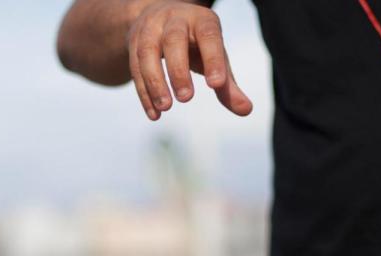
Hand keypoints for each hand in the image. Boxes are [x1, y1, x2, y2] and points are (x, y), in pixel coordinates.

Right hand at [128, 0, 252, 119]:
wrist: (160, 17)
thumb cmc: (196, 43)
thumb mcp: (214, 57)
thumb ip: (227, 84)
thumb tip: (246, 110)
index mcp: (201, 20)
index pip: (209, 36)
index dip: (213, 59)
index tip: (216, 85)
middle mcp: (174, 20)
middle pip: (173, 40)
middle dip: (178, 70)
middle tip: (187, 99)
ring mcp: (150, 29)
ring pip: (147, 53)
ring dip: (155, 82)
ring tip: (166, 108)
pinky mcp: (134, 43)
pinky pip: (135, 67)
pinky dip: (144, 93)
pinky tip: (154, 114)